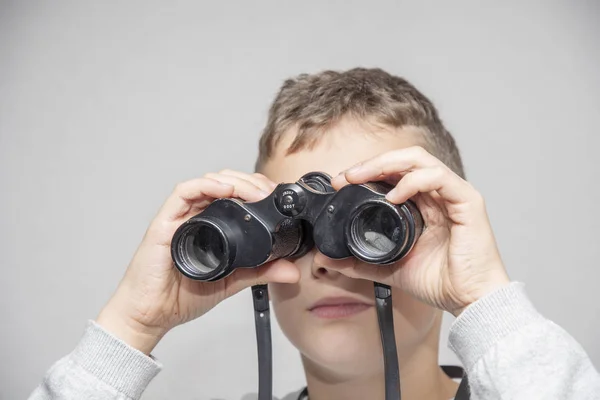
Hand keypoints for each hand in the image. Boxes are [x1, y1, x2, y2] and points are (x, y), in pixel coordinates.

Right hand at [96, 170, 298, 353]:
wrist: (152, 315)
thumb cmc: (182, 295)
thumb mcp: (232, 281)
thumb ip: (261, 272)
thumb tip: (292, 270)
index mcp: (211, 225)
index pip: (235, 195)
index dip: (256, 189)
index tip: (276, 196)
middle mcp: (195, 216)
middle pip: (224, 183)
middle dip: (250, 182)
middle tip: (269, 192)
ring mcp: (179, 217)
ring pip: (207, 183)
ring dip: (233, 181)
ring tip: (254, 191)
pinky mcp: (164, 223)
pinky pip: (182, 194)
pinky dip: (204, 185)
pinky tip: (223, 189)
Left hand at [330, 146, 509, 316]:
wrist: (469, 301)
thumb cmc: (440, 282)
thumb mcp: (389, 268)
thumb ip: (358, 262)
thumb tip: (325, 258)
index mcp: (423, 205)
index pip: (395, 173)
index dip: (368, 172)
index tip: (341, 183)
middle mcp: (439, 194)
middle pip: (404, 161)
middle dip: (372, 164)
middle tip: (346, 176)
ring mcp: (454, 195)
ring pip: (420, 161)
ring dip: (387, 164)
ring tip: (362, 177)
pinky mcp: (468, 202)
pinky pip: (439, 178)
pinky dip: (414, 181)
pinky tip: (395, 196)